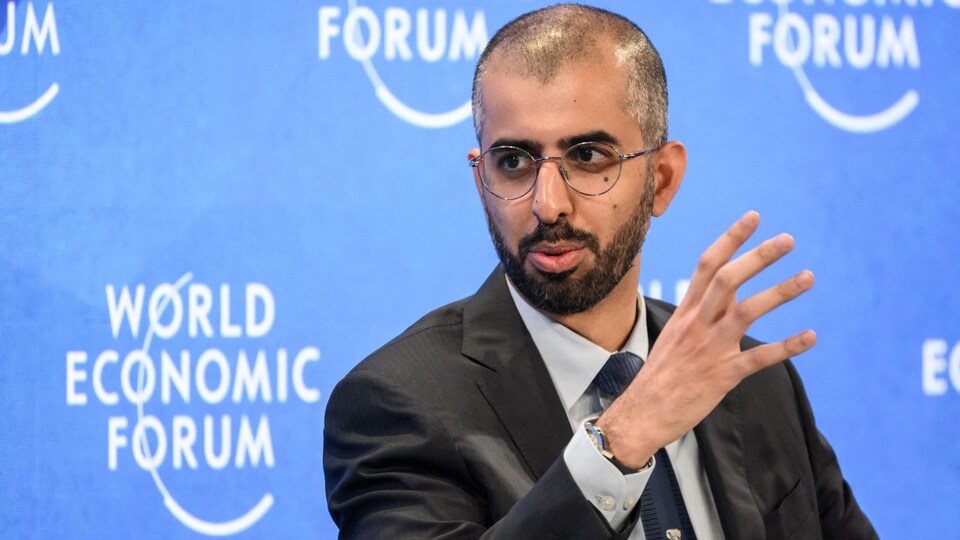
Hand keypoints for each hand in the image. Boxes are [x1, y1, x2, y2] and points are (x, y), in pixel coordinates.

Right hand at [597, 211, 815, 468]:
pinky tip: (810, 336)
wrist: (642, 413)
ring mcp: (710, 349)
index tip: (754, 217)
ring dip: (780, 292)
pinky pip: (759, 357)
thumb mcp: (673, 336)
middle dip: (759, 256)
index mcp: (686, 313)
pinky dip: (787, 346)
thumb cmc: (660, 376)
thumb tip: (721, 296)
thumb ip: (699, 315)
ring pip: (747, 311)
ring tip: (807, 276)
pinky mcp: (723, 375)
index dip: (731, 239)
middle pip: (728, 279)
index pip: (707, 265)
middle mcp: (697, 324)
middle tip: (788, 239)